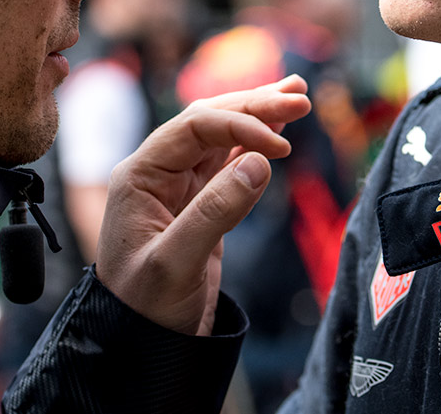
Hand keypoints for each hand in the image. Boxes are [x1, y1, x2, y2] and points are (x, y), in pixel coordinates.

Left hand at [96, 74, 308, 334]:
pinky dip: (255, 145)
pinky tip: (278, 132)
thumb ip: (215, 211)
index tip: (281, 146)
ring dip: (258, 116)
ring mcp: (178, 189)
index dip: (240, 125)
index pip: (194, 128)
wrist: (139, 345)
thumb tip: (260, 162)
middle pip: (209, 122)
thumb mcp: (176, 263)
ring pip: (221, 138)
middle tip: (301, 96)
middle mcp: (157, 174)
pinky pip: (228, 163)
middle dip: (255, 106)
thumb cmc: (145, 308)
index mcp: (140, 176)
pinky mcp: (199, 207)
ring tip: (297, 96)